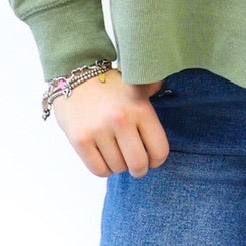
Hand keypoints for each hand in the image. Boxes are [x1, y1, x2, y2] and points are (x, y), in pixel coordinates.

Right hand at [49, 68, 171, 176]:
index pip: (159, 150)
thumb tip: (171, 92)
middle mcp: (121, 120)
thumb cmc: (110, 85)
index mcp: (140, 109)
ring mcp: (99, 131)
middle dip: (139, 169)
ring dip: (119, 165)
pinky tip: (103, 156)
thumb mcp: (138, 85)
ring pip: (117, 168)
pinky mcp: (80, 140)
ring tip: (116, 152)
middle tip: (135, 164)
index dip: (157, 160)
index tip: (151, 158)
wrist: (74, 75)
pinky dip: (103, 168)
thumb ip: (155, 92)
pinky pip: (98, 170)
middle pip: (138, 164)